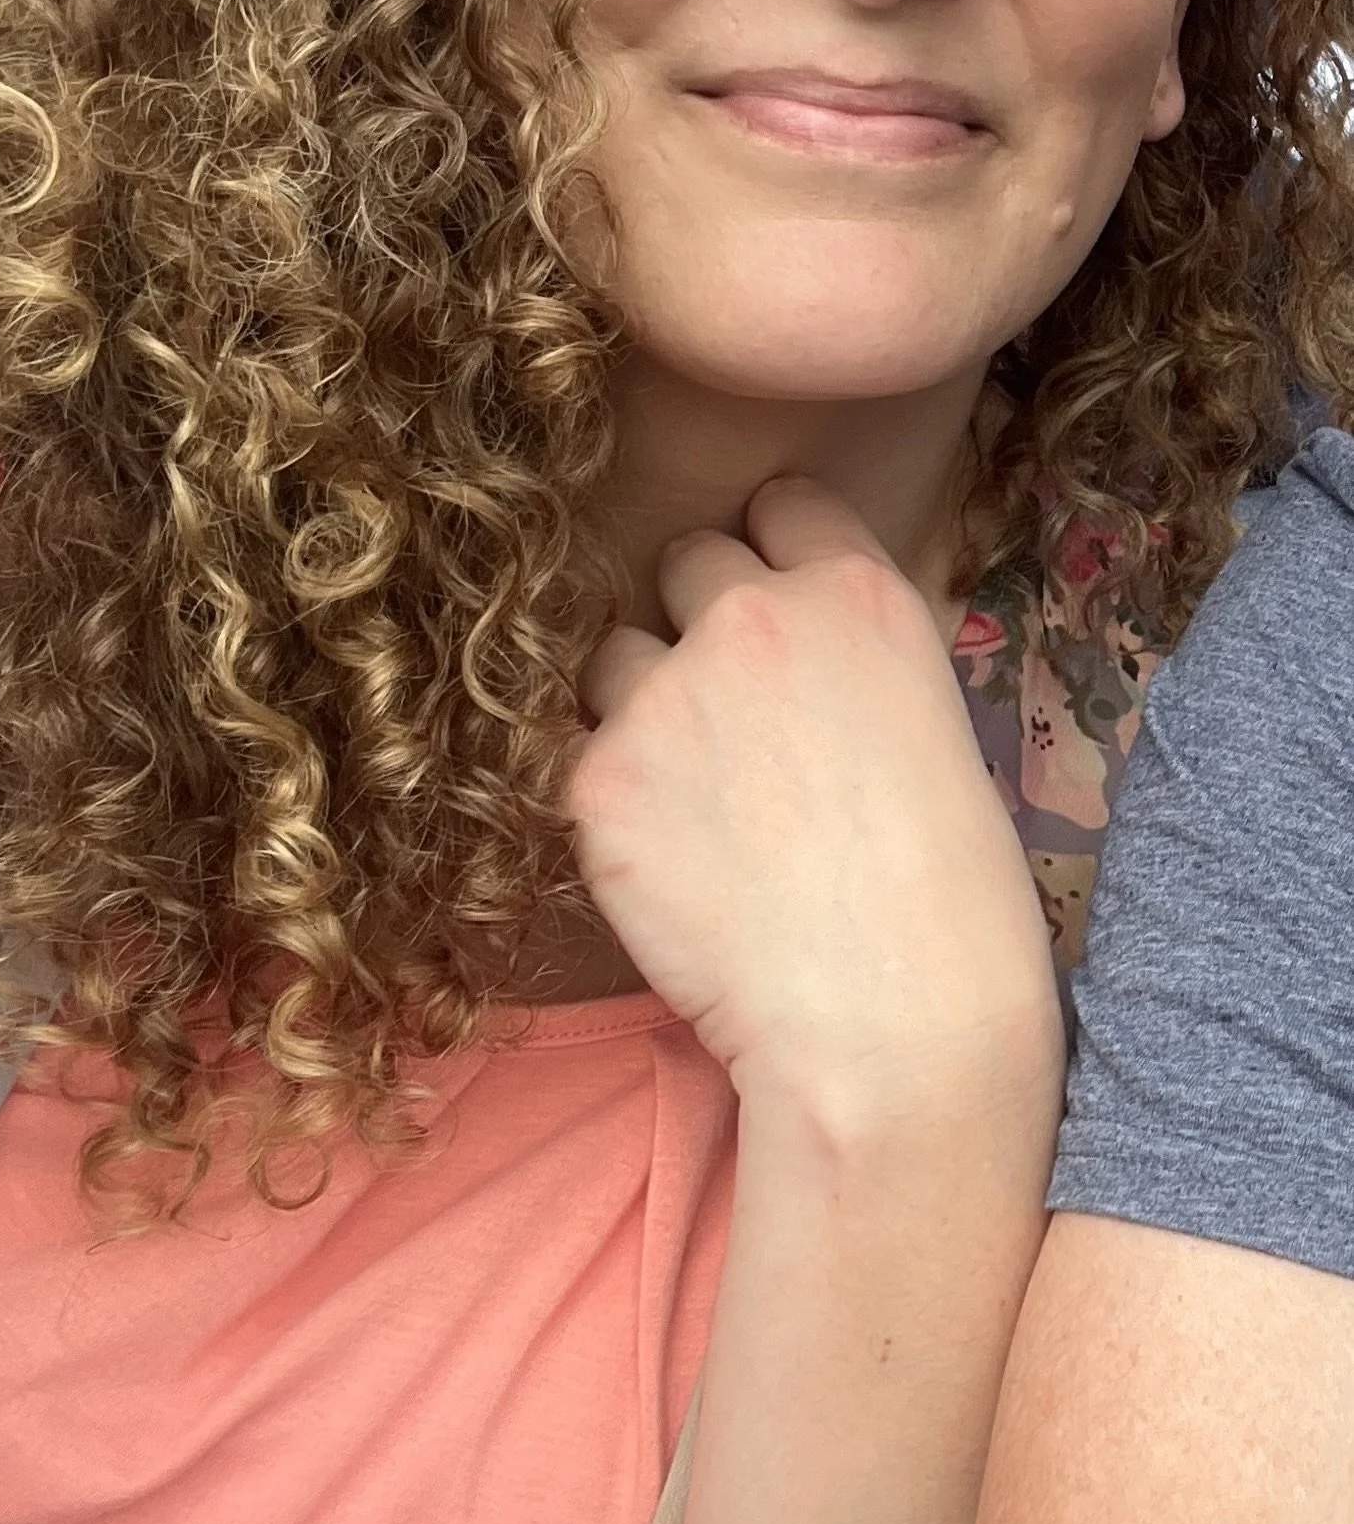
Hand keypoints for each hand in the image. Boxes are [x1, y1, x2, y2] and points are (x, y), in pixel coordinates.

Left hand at [571, 478, 1060, 1125]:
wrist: (893, 1020)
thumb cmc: (944, 896)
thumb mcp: (930, 719)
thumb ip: (845, 652)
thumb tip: (786, 643)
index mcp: (856, 591)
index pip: (779, 503)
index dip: (772, 557)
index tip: (776, 615)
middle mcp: (753, 617)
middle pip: (683, 561)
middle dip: (697, 624)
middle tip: (732, 722)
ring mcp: (663, 692)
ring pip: (613, 657)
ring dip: (639, 708)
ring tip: (702, 806)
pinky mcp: (595, 779)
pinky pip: (579, 756)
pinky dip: (613, 802)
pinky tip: (675, 867)